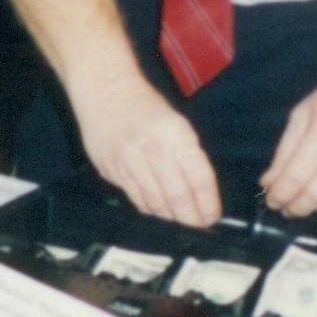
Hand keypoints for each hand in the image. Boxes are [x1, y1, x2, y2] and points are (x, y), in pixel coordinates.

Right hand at [75, 72, 221, 227]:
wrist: (104, 91)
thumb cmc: (145, 106)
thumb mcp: (177, 123)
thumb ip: (188, 155)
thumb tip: (201, 191)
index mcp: (176, 135)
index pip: (198, 179)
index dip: (207, 203)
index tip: (212, 216)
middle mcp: (152, 150)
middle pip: (177, 197)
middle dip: (191, 218)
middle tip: (198, 226)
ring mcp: (129, 161)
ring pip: (155, 202)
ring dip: (171, 217)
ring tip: (180, 222)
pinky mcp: (111, 170)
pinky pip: (135, 197)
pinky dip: (150, 208)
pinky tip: (158, 211)